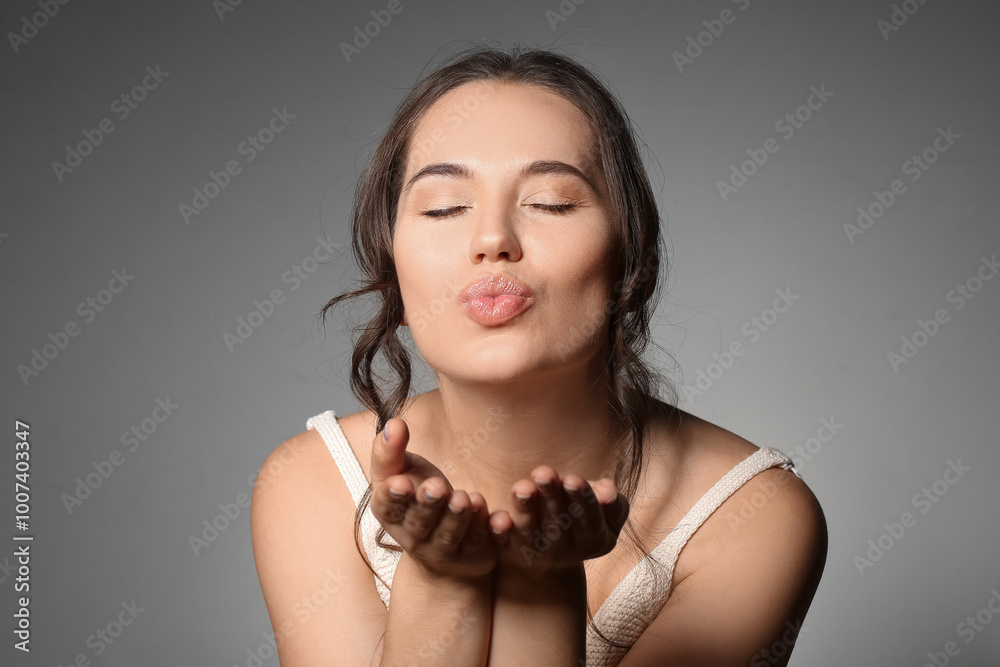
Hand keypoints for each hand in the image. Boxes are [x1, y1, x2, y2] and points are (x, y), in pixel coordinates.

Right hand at [369, 417, 496, 578]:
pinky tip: (490, 512)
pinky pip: (479, 542)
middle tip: (437, 486)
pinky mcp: (472, 553)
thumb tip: (394, 423)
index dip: (393, 495)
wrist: (441, 546)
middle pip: (420, 522)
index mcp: (391, 513)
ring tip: (463, 498)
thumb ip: (390, 451)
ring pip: (449, 535)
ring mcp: (443, 549)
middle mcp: (413, 536)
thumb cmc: (416, 497)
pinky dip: (484, 528)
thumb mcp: (398, 473)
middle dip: (428, 504)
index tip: (401, 482)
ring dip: (456, 517)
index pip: (387, 506)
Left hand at [488, 465, 628, 575]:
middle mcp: (566, 551)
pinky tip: (498, 518)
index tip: (572, 479)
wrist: (553, 558)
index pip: (590, 519)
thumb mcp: (604, 514)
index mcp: (595, 540)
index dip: (582, 499)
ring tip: (522, 486)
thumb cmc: (583, 517)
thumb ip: (611, 502)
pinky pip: (503, 543)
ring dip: (525, 509)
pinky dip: (500, 532)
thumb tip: (608, 488)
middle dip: (551, 496)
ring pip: (530, 532)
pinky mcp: (510, 552)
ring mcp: (537, 554)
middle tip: (543, 473)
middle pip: (558, 523)